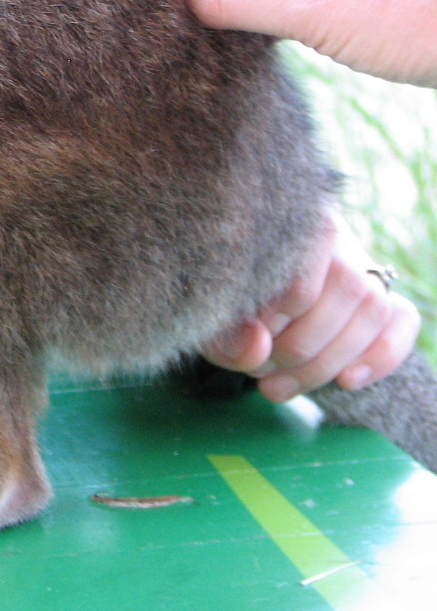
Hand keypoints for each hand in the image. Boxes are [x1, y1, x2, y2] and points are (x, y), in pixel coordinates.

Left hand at [202, 210, 418, 400]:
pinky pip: (402, 319)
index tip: (251, 340)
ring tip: (278, 386)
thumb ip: (224, 336)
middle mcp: (329, 235)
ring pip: (373, 307)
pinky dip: (382, 355)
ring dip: (329, 362)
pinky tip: (346, 382)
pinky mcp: (379, 295)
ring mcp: (358, 263)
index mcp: (282, 224)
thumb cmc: (219, 303)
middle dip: (303, 348)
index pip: (300, 273)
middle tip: (261, 374)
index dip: (276, 319)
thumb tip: (258, 349)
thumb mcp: (208, 318)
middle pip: (347, 288)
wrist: (236, 300)